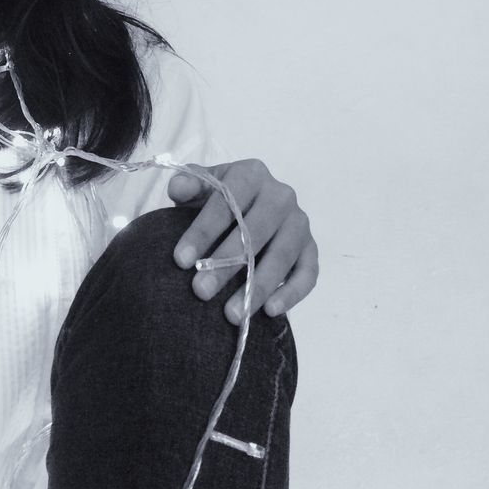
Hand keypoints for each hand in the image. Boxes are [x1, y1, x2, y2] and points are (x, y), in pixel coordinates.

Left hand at [167, 159, 318, 323]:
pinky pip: (308, 273)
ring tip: (231, 314)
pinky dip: (292, 293)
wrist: (248, 207)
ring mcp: (299, 222)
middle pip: (254, 232)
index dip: (202, 232)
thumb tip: (178, 188)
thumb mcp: (202, 187)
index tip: (180, 260)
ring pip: (281, 256)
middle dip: (225, 264)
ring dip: (256, 287)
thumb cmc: (220, 200)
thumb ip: (188, 185)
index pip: (226, 204)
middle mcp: (281, 195)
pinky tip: (270, 311)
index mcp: (252, 174)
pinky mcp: (311, 248)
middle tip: (200, 291)